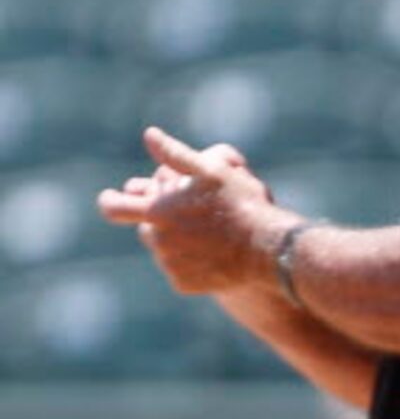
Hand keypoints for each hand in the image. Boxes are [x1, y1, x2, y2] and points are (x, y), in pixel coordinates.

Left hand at [96, 127, 289, 294]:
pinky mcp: (184, 284)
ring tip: (210, 237)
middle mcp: (159, 241)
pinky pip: (180, 272)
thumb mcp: (211, 172)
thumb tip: (150, 135)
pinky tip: (214, 256)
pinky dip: (192, 265)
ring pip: (165, 251)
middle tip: (191, 217)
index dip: (111, 201)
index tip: (111, 197)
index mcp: (157, 211)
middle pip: (147, 230)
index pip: (115, 208)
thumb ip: (175, 154)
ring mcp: (171, 265)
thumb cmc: (241, 206)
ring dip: (178, 243)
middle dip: (162, 222)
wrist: (269, 249)